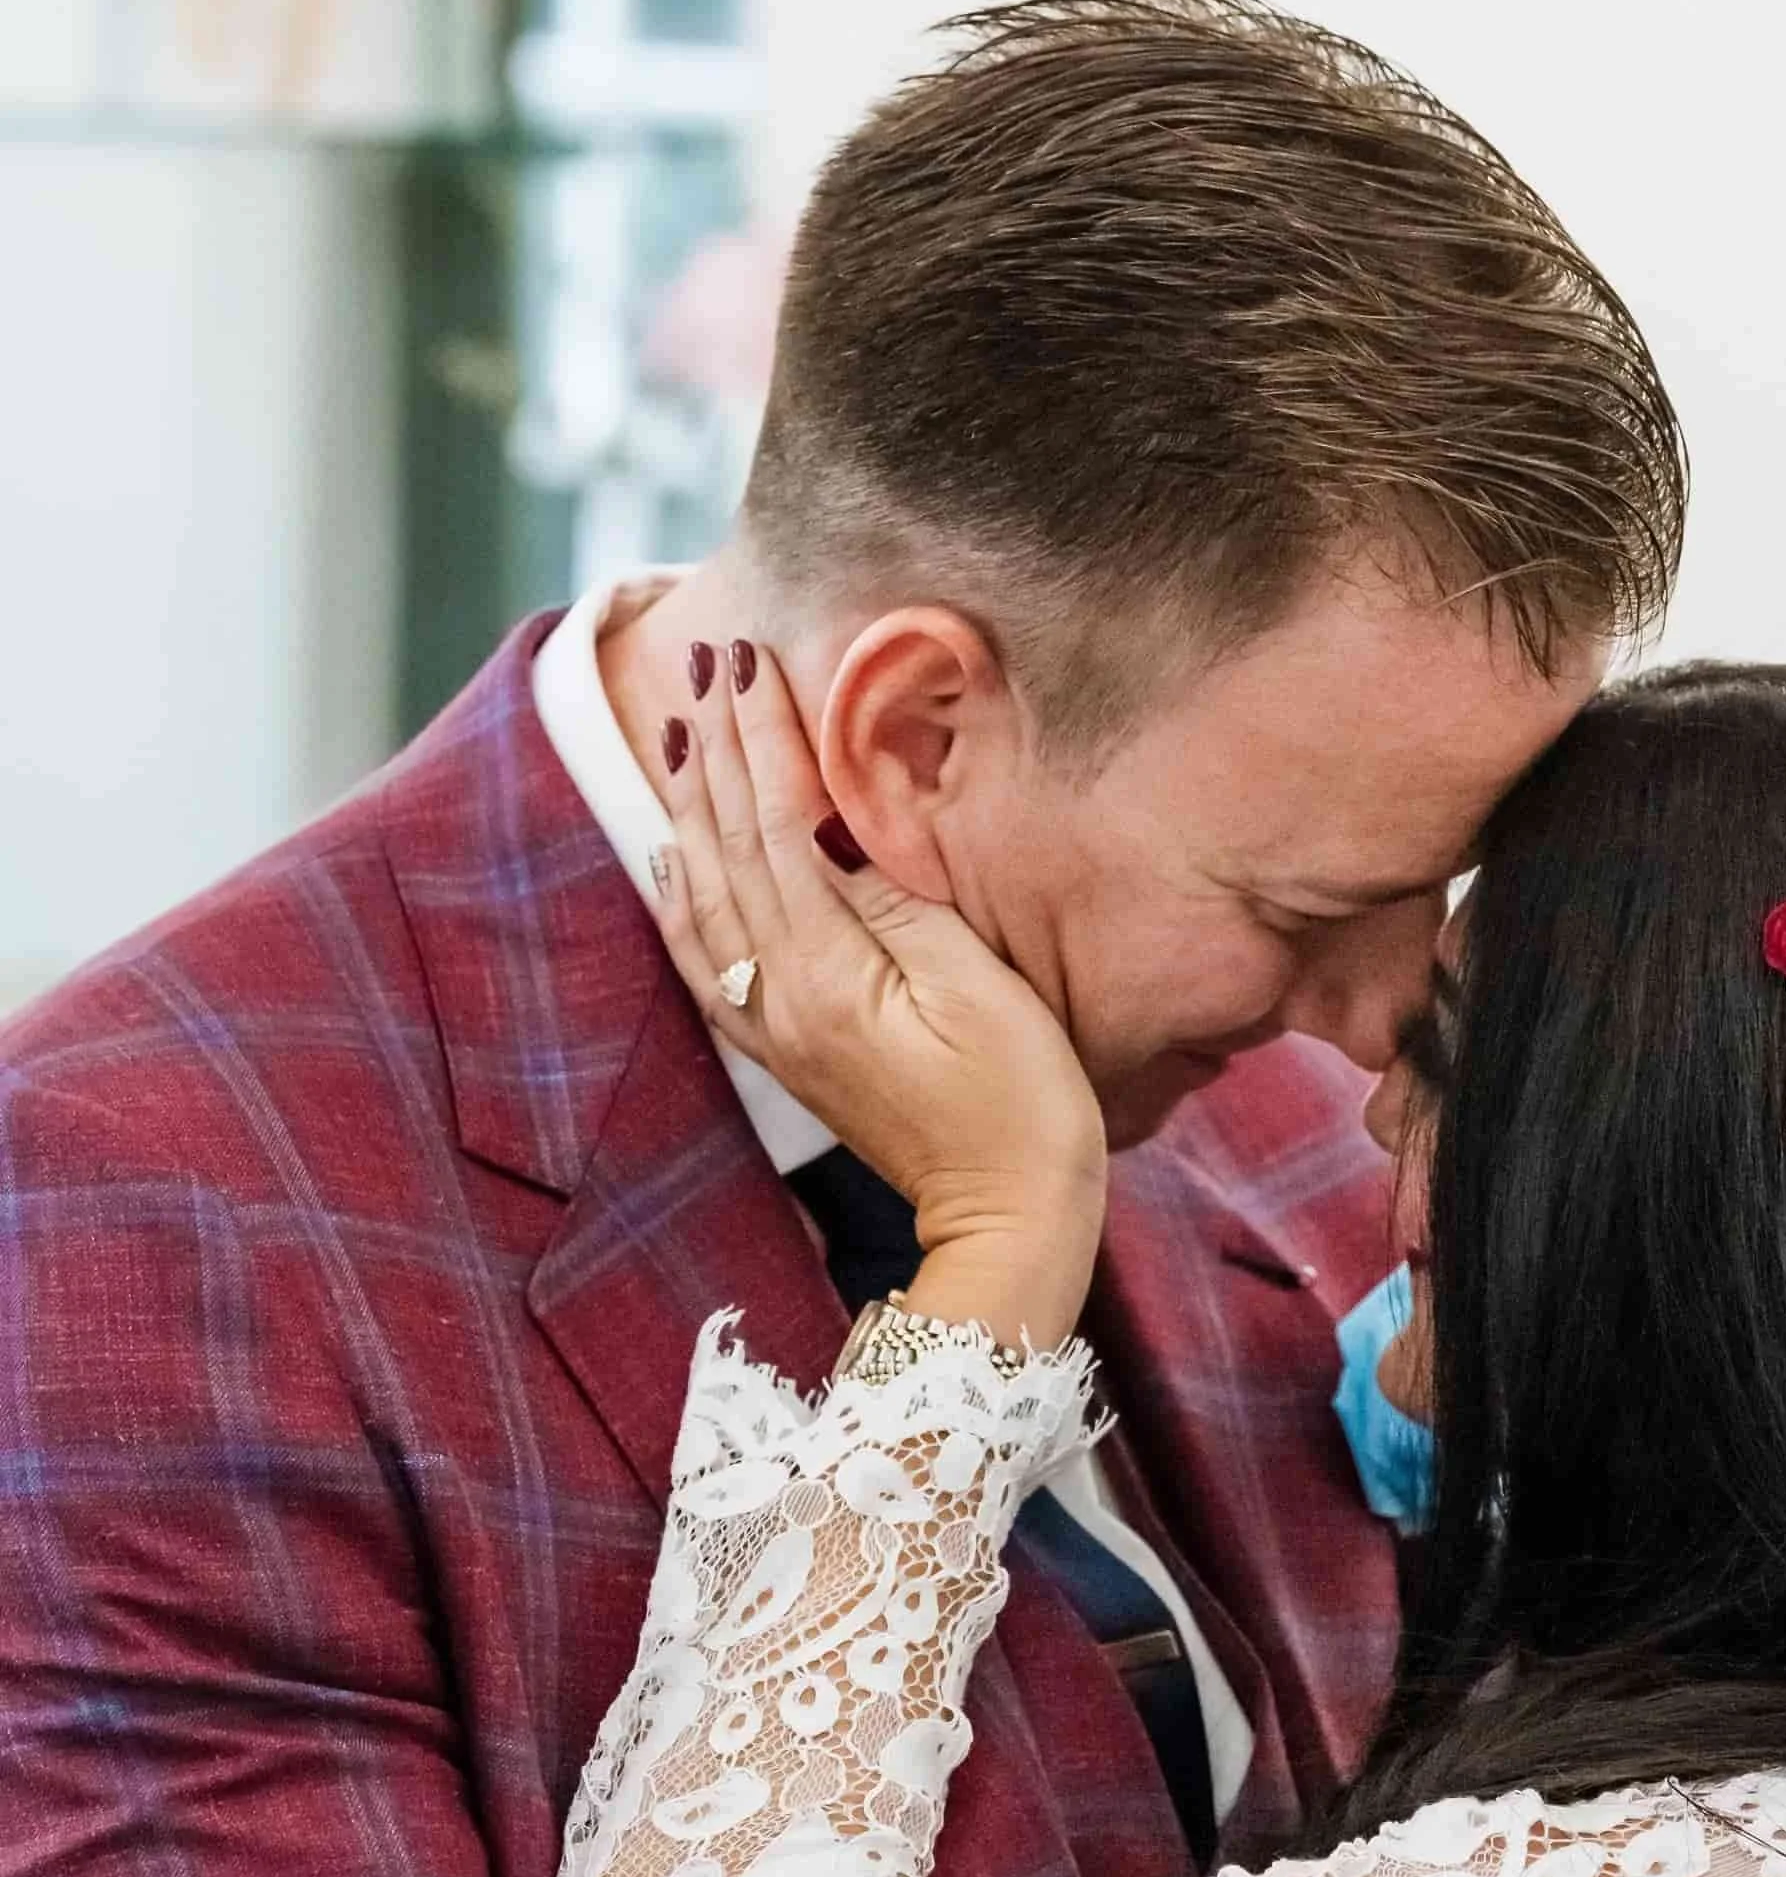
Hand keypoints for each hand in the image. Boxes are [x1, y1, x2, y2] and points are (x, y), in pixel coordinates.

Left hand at [651, 639, 1106, 1347]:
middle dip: (713, 752)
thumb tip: (836, 834)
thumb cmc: (1020, 1100)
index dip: (759, 739)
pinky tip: (675, 861)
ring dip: (689, 809)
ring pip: (706, 897)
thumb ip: (898, 902)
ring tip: (676, 734)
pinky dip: (683, 899)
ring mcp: (778, 1030)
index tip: (748, 662)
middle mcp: (781, 998)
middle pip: (727, 850)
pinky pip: (708, 962)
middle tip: (702, 665)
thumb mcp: (977, 985)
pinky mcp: (790, 1053)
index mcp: (827, 971)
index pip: (775, 826)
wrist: (1009, 1214)